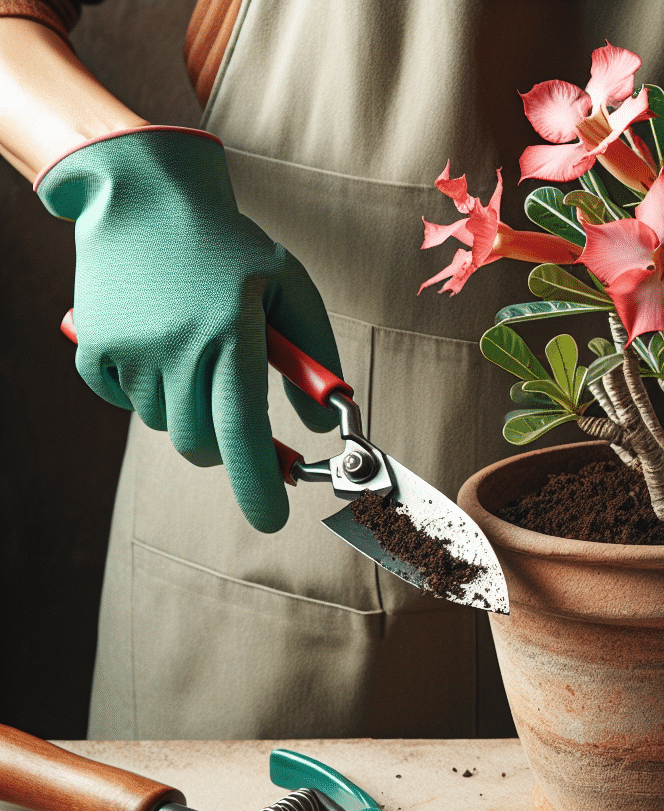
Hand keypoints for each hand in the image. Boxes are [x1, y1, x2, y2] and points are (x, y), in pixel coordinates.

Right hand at [36, 126, 340, 531]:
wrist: (144, 193)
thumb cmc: (230, 245)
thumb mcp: (289, 288)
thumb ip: (314, 359)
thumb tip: (323, 424)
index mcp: (230, 337)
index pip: (244, 435)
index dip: (259, 486)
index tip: (272, 519)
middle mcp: (176, 351)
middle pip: (202, 446)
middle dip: (225, 448)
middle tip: (235, 417)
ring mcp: (130, 351)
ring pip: (165, 426)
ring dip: (187, 411)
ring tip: (196, 355)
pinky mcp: (95, 346)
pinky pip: (122, 402)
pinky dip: (144, 393)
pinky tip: (158, 351)